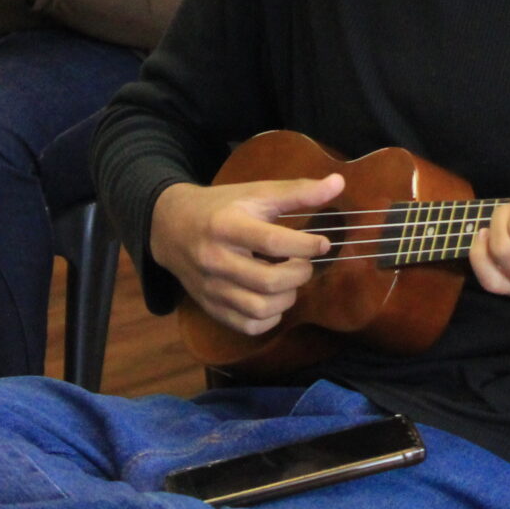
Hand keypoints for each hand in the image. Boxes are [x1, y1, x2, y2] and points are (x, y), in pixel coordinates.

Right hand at [151, 175, 342, 335]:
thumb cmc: (221, 207)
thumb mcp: (255, 192)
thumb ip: (298, 191)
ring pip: (260, 308)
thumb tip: (339, 183)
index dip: (306, 246)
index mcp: (226, 225)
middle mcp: (215, 259)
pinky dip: (270, 317)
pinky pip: (248, 325)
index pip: (273, 242)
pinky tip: (274, 298)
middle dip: (300, 274)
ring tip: (290, 281)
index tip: (322, 243)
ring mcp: (210, 287)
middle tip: (304, 263)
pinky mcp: (210, 306)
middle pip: (269, 281)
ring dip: (287, 298)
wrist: (170, 226)